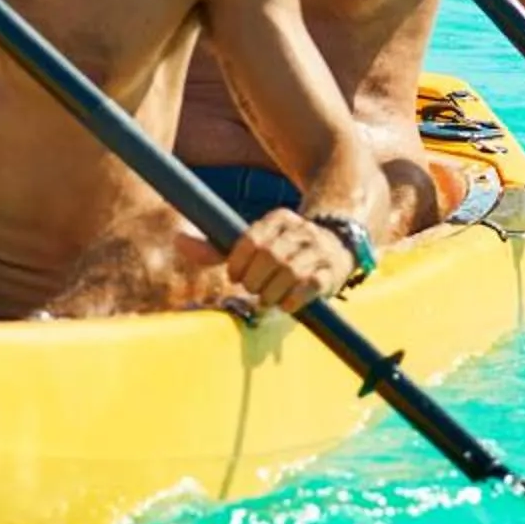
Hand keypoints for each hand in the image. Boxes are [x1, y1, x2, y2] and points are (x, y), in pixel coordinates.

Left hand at [223, 209, 349, 313]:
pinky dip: (293, 298)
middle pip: (270, 255)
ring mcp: (319, 250)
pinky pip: (311, 285)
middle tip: (251, 289)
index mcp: (281, 218)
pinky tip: (284, 305)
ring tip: (265, 300)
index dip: (239, 261)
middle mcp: (301, 230)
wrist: (338, 243)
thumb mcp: (264, 238)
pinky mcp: (332, 272)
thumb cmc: (288, 248)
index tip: (234, 276)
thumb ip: (229, 246)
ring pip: (290, 271)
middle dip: (254, 278)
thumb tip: (186, 244)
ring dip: (271, 292)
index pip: (253, 238)